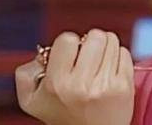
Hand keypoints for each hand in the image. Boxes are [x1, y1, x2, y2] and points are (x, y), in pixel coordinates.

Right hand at [15, 29, 134, 124]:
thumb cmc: (62, 116)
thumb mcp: (31, 100)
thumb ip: (26, 73)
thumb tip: (41, 52)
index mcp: (57, 84)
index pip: (68, 39)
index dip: (69, 44)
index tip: (70, 56)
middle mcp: (81, 84)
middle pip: (95, 36)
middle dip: (91, 42)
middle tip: (87, 56)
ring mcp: (105, 85)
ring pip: (111, 40)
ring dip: (105, 47)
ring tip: (98, 63)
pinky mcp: (124, 87)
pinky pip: (125, 53)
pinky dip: (118, 57)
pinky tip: (110, 71)